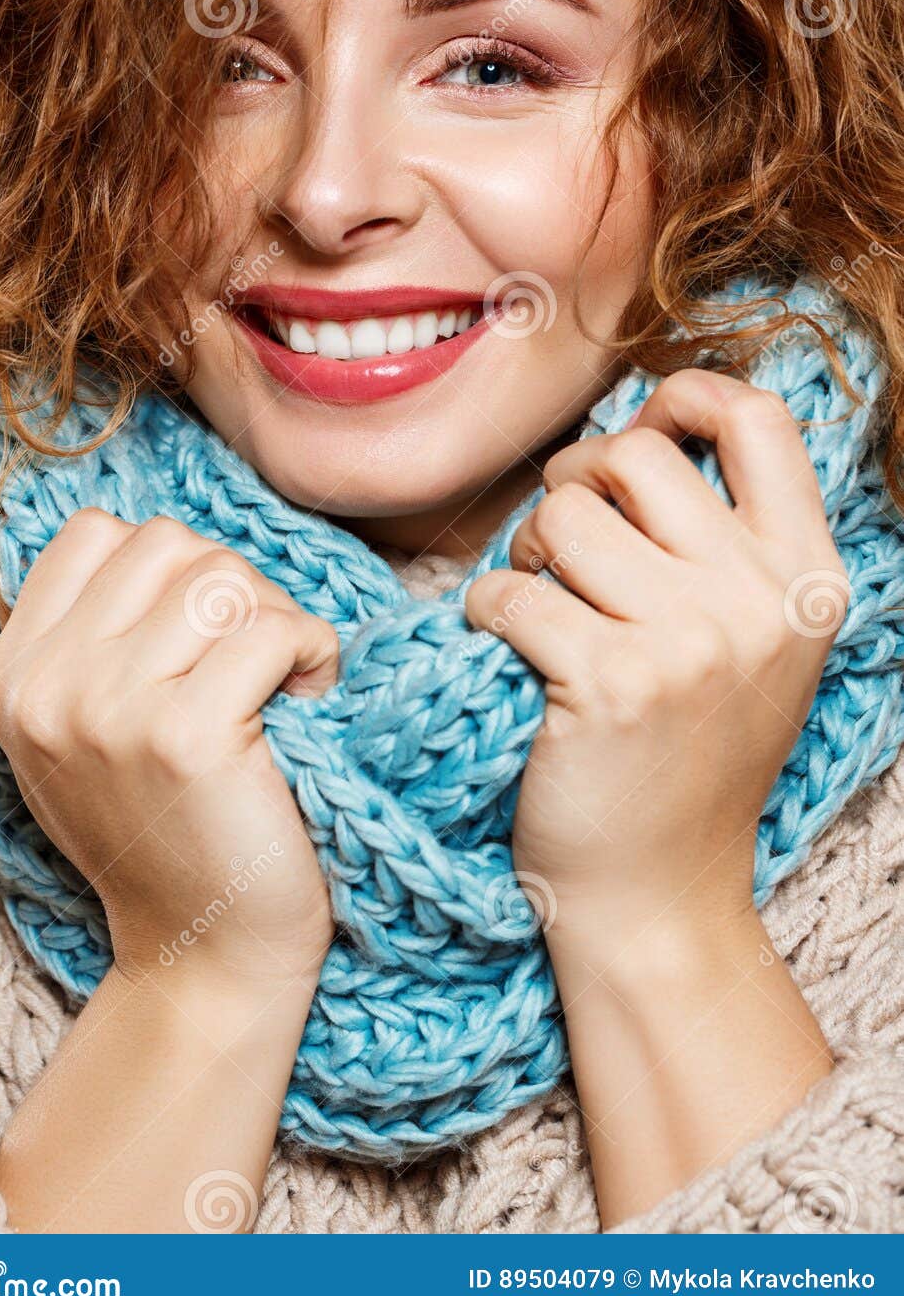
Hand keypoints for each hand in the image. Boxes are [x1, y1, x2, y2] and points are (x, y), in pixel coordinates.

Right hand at [0, 510, 338, 986]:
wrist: (204, 958)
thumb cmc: (173, 833)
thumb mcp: (93, 732)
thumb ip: (100, 638)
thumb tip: (174, 545)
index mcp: (10, 677)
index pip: (95, 533)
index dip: (170, 569)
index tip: (202, 638)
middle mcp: (43, 688)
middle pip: (167, 544)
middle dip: (233, 589)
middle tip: (259, 662)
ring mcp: (107, 710)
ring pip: (221, 575)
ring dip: (277, 618)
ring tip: (284, 683)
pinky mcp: (185, 737)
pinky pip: (271, 630)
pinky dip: (312, 652)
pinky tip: (310, 699)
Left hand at [466, 369, 846, 952]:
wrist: (657, 899)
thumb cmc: (684, 760)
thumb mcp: (752, 645)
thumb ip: (725, 542)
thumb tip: (646, 425)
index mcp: (807, 578)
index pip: (759, 420)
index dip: (686, 395)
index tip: (642, 426)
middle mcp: (762, 601)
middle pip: (636, 457)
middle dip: (575, 485)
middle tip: (559, 548)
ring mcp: (692, 641)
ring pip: (564, 515)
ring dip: (527, 553)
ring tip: (540, 608)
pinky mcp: (612, 681)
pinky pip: (511, 590)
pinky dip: (488, 612)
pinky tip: (510, 653)